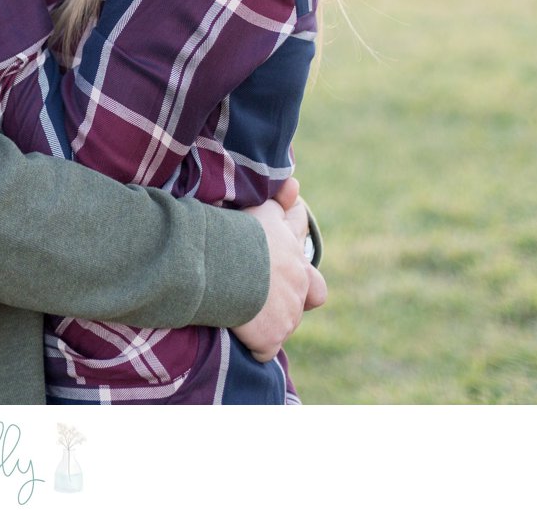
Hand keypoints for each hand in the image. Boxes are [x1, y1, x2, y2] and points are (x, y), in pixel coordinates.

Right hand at [231, 188, 326, 362]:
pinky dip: (254, 346)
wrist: (222, 261)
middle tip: (262, 300)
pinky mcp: (271, 338)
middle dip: (288, 304)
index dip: (301, 280)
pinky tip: (239, 336)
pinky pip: (265, 351)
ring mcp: (288, 316)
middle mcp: (299, 287)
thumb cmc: (237, 234)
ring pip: (285, 327)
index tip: (279, 279)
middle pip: (303, 303)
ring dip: (269, 325)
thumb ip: (279, 203)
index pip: (313, 281)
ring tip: (243, 314)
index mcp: (297, 260)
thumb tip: (295, 185)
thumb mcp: (261, 212)